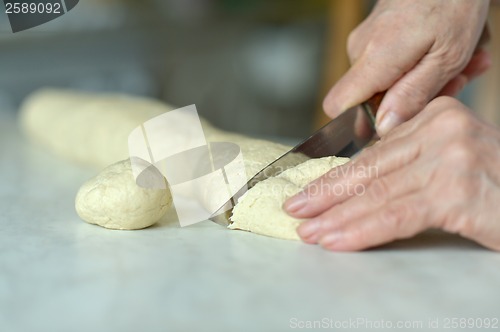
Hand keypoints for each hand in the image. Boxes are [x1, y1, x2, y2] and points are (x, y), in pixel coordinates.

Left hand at [284, 97, 499, 250]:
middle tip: (295, 209)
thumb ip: (410, 163)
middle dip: (326, 194)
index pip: (375, 153)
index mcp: (436, 116)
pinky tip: (336, 240)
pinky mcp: (457, 192)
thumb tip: (358, 180)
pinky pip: (397, 215)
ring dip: (336, 217)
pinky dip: (362, 230)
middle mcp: (442, 129)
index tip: (308, 191)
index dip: (337, 176)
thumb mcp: (451, 160)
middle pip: (370, 171)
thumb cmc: (496, 184)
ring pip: (378, 194)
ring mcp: (451, 158)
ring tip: (308, 231)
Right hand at [324, 0, 490, 135]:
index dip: (359, 123)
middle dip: (411, 99)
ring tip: (461, 63)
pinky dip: (420, 64)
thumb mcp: (446, 57)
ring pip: (385, 81)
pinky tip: (447, 52)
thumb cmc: (454, 2)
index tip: (391, 124)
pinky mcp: (375, 34)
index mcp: (374, 59)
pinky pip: (390, 63)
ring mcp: (365, 40)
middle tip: (453, 83)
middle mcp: (361, 50)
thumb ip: (413, 95)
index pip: (338, 106)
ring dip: (423, 80)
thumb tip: (384, 128)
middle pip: (370, 98)